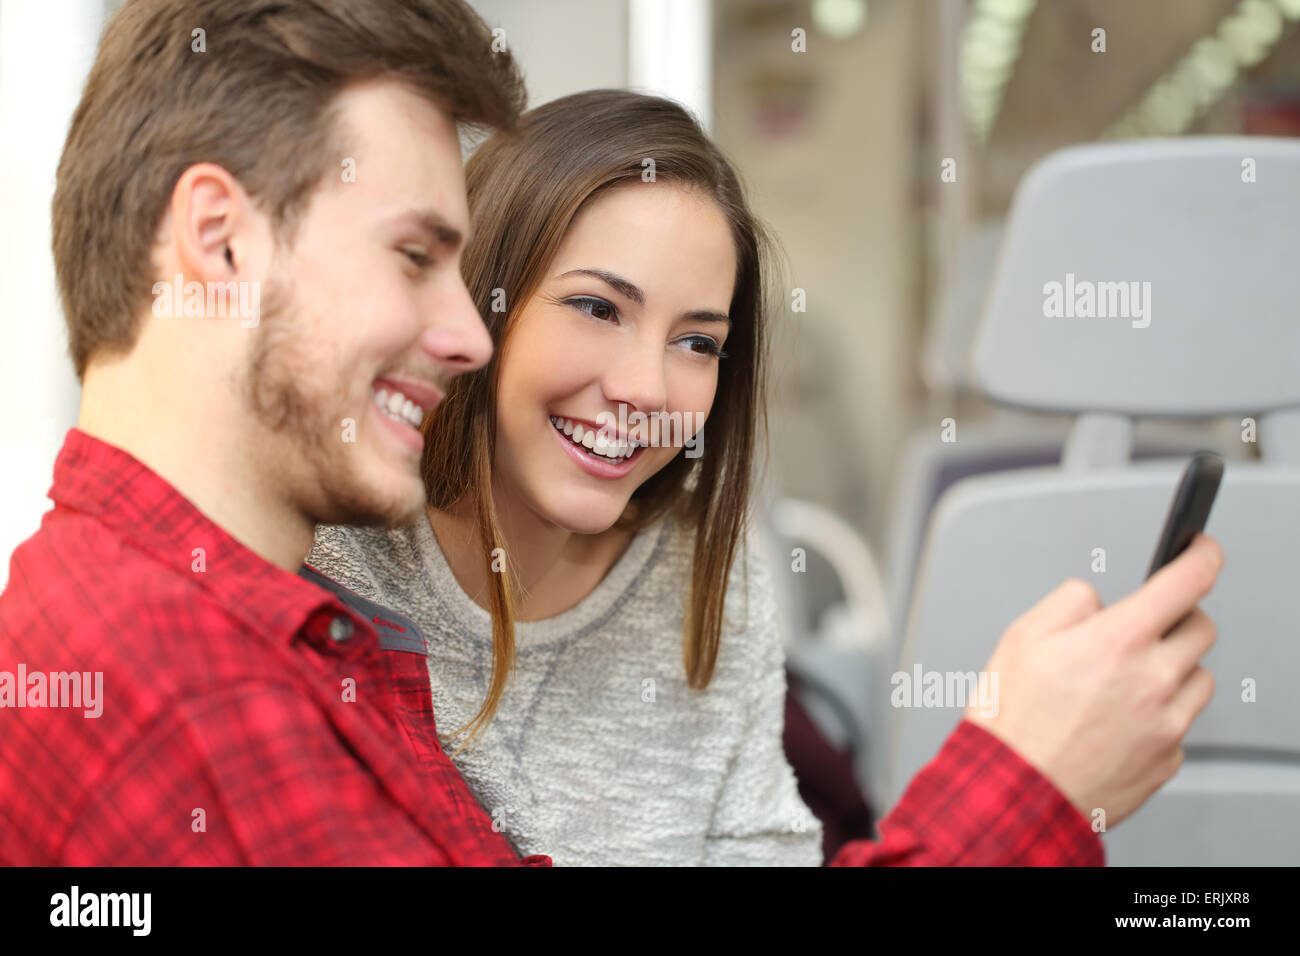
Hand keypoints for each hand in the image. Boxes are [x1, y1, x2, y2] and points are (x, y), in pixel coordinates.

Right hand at [964, 533, 1222, 827]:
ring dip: (1172, 670)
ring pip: (1198, 678)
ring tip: (1122, 685)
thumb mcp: (1021, 636)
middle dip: (1176, 619)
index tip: (1201, 550)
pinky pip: (1180, 723)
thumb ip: (1069, 602)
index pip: (1187, 581)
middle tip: (1142, 630)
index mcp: (1119, 640)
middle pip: (1201, 628)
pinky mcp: (1167, 759)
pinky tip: (1117, 722)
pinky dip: (1159, 716)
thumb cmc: (1011, 722)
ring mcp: (1167, 723)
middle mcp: (1154, 679)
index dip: (1202, 556)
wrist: (1015, 793)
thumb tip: (1096, 601)